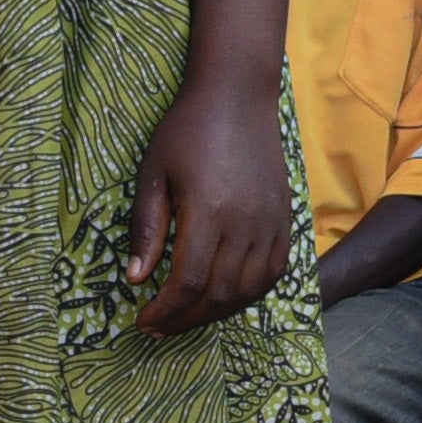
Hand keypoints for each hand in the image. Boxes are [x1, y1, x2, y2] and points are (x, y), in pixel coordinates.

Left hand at [123, 77, 301, 336]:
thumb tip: (136, 280)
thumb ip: (147, 229)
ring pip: (248, 289)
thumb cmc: (187, 129)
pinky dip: (249, 294)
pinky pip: (273, 272)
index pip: (189, 282)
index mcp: (209, 211)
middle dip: (185, 319)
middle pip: (219, 293)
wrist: (237, 95)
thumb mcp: (153, 174)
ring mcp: (271, 222)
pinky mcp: (285, 219)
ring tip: (187, 317)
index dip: (166, 310)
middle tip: (159, 327)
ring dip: (216, 313)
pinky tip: (225, 299)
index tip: (144, 321)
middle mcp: (246, 223)